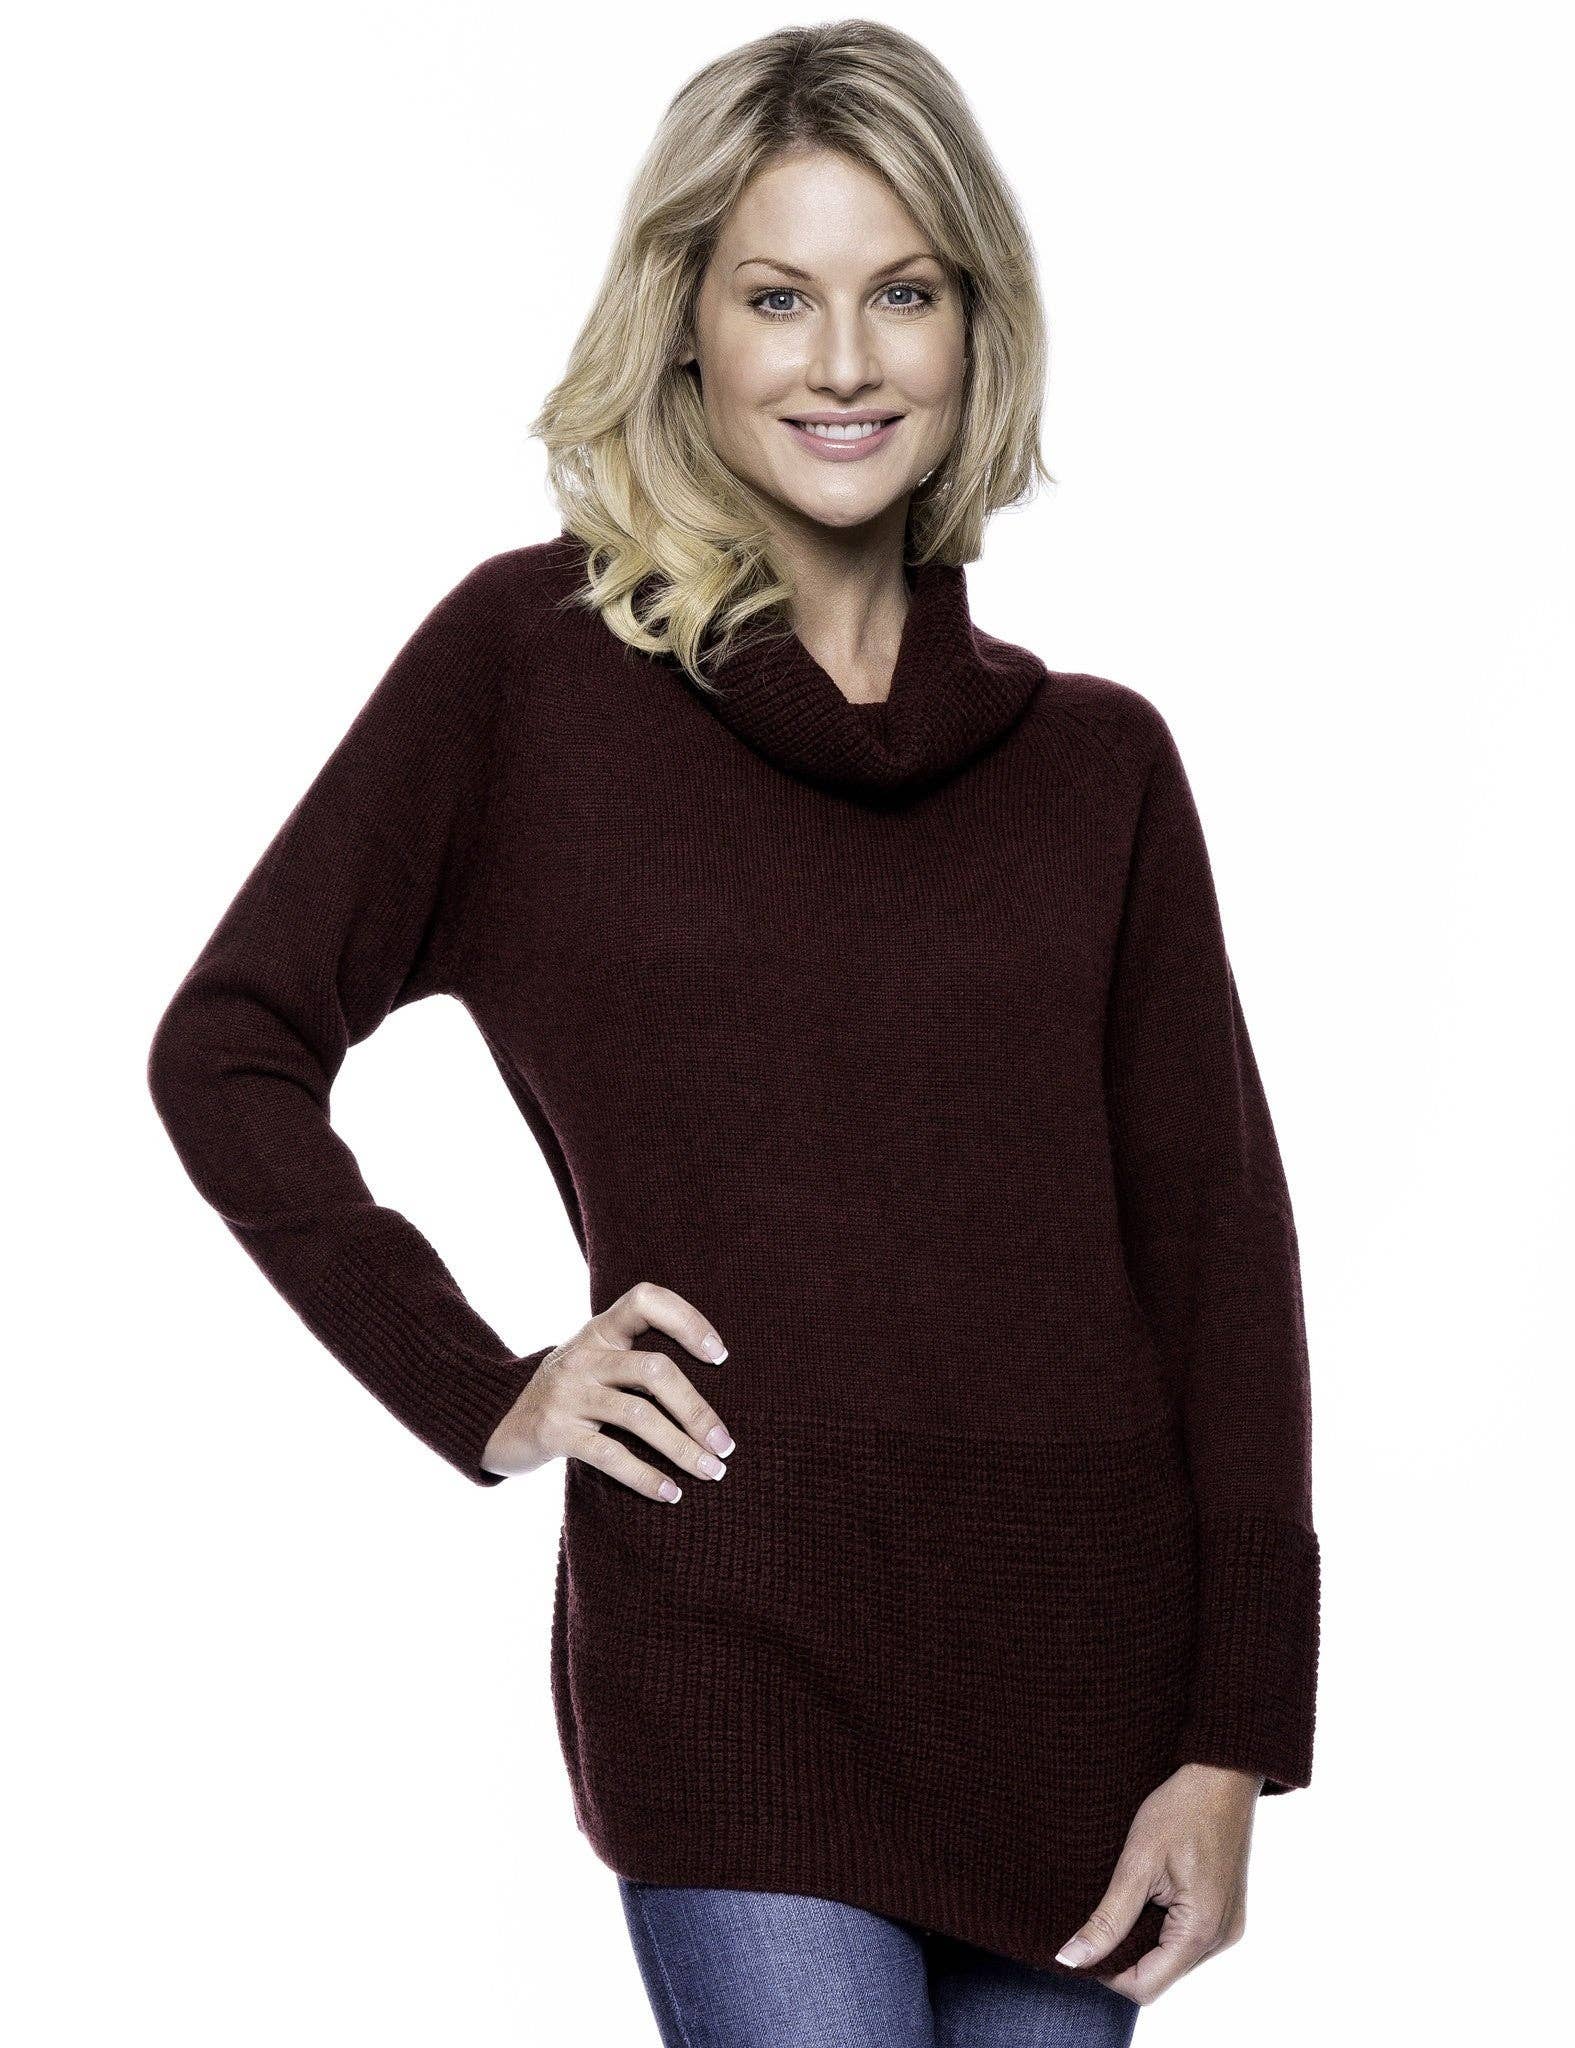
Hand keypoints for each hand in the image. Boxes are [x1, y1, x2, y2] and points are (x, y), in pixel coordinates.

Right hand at [480, 1281, 735, 1499]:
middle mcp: (583, 1355)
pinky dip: (646, 1476)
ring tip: (712, 1471)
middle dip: (697, 1410)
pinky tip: (671, 1493)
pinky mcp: (554, 1430)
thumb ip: (635, 1360)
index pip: (645, 1300)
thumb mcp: (594, 1363)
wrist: (497, 1422)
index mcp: (599, 1331)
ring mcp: (567, 1391)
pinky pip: (611, 1454)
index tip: (720, 1356)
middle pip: (654, 1369)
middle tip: (725, 1445)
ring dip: (683, 1448)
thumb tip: (710, 1397)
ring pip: (639, 1415)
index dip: (687, 1319)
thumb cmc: (567, 1394)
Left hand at [1053, 1761, 1263, 2004]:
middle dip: (1124, 1955)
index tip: (1082, 1942)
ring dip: (1142, 1940)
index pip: (1146, 1987)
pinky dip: (1161, 1928)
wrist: (1223, 1774)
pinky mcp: (1226, 1914)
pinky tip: (1147, 1894)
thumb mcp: (1136, 1863)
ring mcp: (1228, 1928)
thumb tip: (1071, 1959)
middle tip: (1098, 1916)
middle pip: (1160, 1975)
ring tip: (1124, 1898)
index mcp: (1200, 1931)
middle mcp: (1221, 1939)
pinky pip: (1187, 1940)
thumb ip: (1106, 1919)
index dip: (1107, 1972)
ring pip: (1172, 1959)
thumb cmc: (1181, 1809)